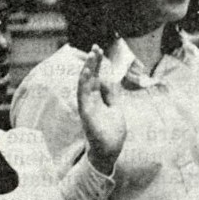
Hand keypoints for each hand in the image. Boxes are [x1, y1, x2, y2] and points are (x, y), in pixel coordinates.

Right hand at [77, 45, 125, 175]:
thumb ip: (111, 94)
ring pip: (85, 84)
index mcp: (97, 99)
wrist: (110, 152)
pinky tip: (87, 73)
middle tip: (96, 47)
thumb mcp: (115, 108)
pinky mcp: (85, 114)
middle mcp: (90, 100)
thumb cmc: (111, 132)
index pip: (96, 77)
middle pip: (90, 77)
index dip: (97, 64)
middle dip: (93, 62)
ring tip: (92, 55)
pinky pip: (83, 96)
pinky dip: (84, 84)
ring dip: (88, 69)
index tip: (99, 50)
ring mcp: (87, 106)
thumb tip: (109, 78)